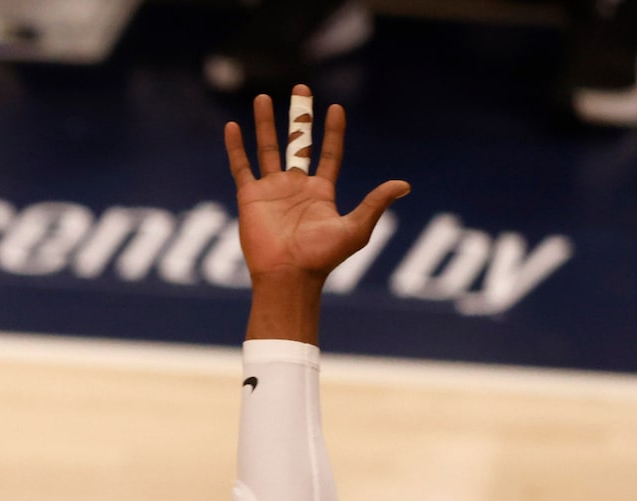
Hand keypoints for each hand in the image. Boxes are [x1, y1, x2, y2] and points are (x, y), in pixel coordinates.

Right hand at [223, 87, 407, 283]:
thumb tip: (404, 185)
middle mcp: (296, 187)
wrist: (288, 275)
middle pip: (297, 143)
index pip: (328, 153)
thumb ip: (375, 203)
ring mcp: (272, 190)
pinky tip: (232, 127)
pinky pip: (241, 167)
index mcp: (320, 192)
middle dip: (298, 117)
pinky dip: (236, 147)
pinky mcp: (250, 197)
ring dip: (264, 123)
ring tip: (262, 97)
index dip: (332, 131)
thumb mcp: (356, 228)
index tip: (335, 108)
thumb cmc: (322, 257)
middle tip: (300, 89)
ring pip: (267, 149)